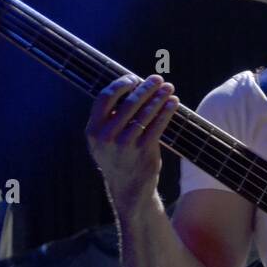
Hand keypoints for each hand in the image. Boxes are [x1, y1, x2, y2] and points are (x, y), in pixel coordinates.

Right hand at [86, 75, 179, 216]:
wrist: (127, 187)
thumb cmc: (118, 155)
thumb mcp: (104, 138)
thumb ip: (111, 116)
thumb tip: (132, 86)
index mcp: (93, 129)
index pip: (105, 98)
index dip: (121, 84)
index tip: (134, 78)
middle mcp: (106, 136)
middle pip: (128, 103)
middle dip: (146, 88)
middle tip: (158, 79)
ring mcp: (124, 144)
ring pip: (145, 113)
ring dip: (159, 97)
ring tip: (169, 88)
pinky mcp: (143, 151)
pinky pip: (157, 126)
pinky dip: (166, 112)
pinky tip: (173, 103)